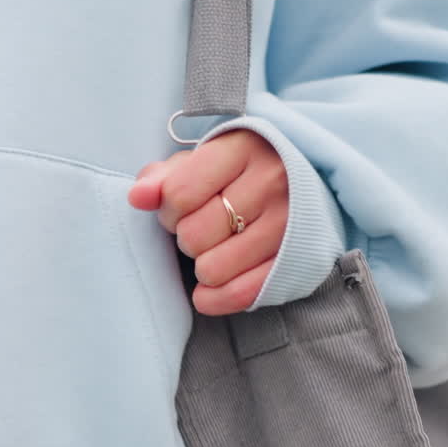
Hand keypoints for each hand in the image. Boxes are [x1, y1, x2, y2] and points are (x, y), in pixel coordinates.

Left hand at [126, 129, 288, 315]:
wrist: (309, 181)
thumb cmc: (245, 171)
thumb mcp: (207, 159)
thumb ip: (167, 177)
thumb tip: (138, 197)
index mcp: (243, 148)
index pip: (179, 195)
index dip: (168, 210)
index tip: (179, 209)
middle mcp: (271, 184)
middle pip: (193, 236)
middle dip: (186, 238)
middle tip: (201, 230)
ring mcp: (286, 225)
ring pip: (211, 270)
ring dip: (203, 266)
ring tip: (215, 250)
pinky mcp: (293, 262)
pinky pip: (240, 294)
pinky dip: (215, 298)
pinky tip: (211, 288)